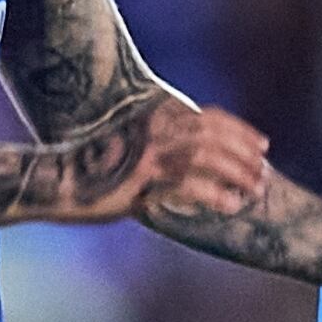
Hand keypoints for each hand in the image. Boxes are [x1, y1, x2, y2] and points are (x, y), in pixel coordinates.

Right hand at [105, 99, 269, 222]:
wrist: (58, 180)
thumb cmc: (96, 168)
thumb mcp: (133, 145)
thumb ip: (164, 144)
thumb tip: (201, 156)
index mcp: (155, 116)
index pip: (210, 116)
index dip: (241, 130)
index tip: (263, 145)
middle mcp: (154, 128)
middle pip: (214, 134)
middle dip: (245, 153)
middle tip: (264, 173)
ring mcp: (148, 152)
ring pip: (207, 156)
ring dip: (237, 173)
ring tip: (255, 190)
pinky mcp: (141, 178)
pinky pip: (188, 184)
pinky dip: (213, 195)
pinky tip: (229, 206)